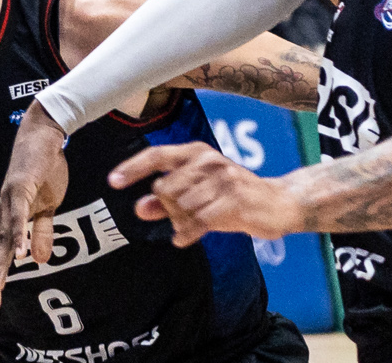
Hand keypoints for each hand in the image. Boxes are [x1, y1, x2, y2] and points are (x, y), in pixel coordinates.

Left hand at [0, 103, 69, 310]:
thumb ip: (41, 232)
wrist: (44, 134)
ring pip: (5, 238)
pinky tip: (20, 253)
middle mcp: (5, 212)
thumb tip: (38, 260)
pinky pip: (20, 215)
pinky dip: (19, 234)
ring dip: (1, 264)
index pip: (1, 255)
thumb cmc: (43, 168)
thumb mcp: (47, 207)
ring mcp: (10, 199)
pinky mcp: (20, 187)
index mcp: (11, 219)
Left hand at [108, 142, 301, 245]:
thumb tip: (139, 208)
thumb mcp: (199, 194)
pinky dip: (186, 233)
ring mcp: (222, 179)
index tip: (112, 181)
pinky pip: (196, 221)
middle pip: (165, 188)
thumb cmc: (233, 197)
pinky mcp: (233, 201)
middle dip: (168, 208)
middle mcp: (208, 161)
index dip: (132, 168)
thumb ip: (167, 201)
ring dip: (181, 222)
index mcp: (196, 152)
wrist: (279, 203)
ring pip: (180, 207)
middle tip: (184, 216)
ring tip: (196, 223)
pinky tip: (183, 239)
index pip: (157, 156)